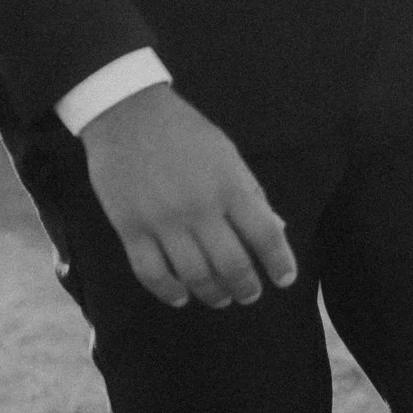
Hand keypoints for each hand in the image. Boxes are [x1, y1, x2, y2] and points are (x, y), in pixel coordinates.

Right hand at [80, 85, 297, 309]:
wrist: (127, 114)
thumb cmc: (184, 133)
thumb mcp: (227, 155)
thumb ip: (250, 194)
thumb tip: (275, 231)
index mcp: (229, 185)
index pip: (265, 235)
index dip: (279, 262)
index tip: (284, 279)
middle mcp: (199, 208)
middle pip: (231, 264)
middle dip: (246, 287)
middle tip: (249, 295)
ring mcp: (163, 221)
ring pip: (194, 276)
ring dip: (212, 294)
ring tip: (221, 298)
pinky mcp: (130, 229)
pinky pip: (152, 273)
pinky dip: (169, 292)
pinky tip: (181, 296)